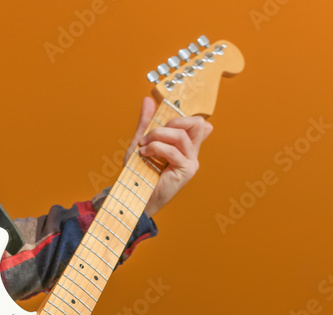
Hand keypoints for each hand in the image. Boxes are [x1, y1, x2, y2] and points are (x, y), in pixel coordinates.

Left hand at [124, 96, 213, 217]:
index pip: (197, 123)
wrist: (135, 196)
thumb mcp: (141, 142)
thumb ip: (147, 122)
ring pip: (181, 135)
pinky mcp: (186, 171)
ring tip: (144, 145)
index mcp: (185, 145)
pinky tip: (145, 153)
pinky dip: (156, 148)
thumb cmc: (139, 173)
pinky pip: (173, 151)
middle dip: (172, 122)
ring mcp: (191, 162)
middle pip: (196, 123)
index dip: (180, 116)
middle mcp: (192, 153)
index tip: (157, 122)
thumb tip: (148, 100)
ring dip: (158, 135)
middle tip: (152, 133)